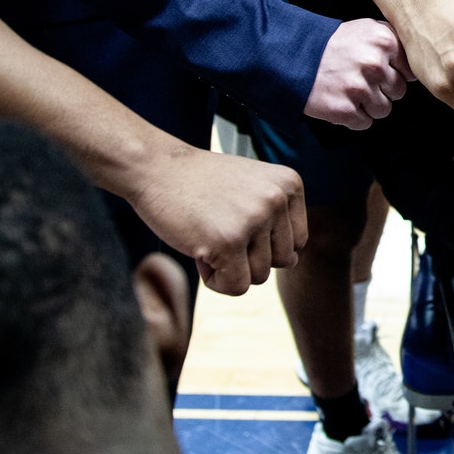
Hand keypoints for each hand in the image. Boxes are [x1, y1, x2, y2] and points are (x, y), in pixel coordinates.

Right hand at [128, 148, 306, 295]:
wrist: (156, 167)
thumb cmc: (202, 183)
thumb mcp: (251, 189)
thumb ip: (276, 224)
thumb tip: (294, 262)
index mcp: (289, 185)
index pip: (297, 241)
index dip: (263, 242)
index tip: (235, 218)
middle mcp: (278, 199)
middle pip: (282, 261)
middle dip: (249, 257)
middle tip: (218, 227)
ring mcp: (254, 219)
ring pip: (259, 277)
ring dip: (229, 266)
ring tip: (207, 234)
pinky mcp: (228, 241)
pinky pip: (236, 287)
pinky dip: (214, 280)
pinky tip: (199, 250)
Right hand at [304, 19, 412, 129]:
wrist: (292, 56)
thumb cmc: (333, 45)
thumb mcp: (366, 29)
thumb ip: (393, 43)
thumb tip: (415, 69)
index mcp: (384, 40)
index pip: (410, 71)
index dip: (395, 73)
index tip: (380, 70)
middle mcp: (374, 63)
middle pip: (398, 92)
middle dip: (382, 90)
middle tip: (360, 80)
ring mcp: (359, 88)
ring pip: (384, 110)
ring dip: (369, 105)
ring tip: (350, 91)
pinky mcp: (344, 109)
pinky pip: (364, 123)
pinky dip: (353, 118)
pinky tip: (341, 101)